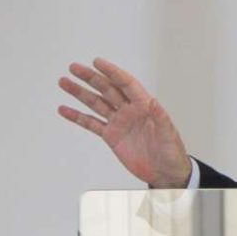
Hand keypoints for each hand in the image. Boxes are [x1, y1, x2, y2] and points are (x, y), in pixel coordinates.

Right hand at [58, 57, 191, 187]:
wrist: (165, 172)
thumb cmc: (171, 152)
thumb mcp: (169, 134)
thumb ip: (161, 118)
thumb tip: (154, 102)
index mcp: (144, 106)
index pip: (126, 83)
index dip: (112, 72)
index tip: (96, 62)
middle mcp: (130, 111)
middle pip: (107, 89)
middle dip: (91, 78)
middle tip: (74, 68)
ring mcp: (119, 122)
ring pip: (96, 103)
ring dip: (80, 93)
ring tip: (64, 82)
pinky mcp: (111, 136)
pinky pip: (91, 123)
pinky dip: (77, 116)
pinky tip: (65, 109)